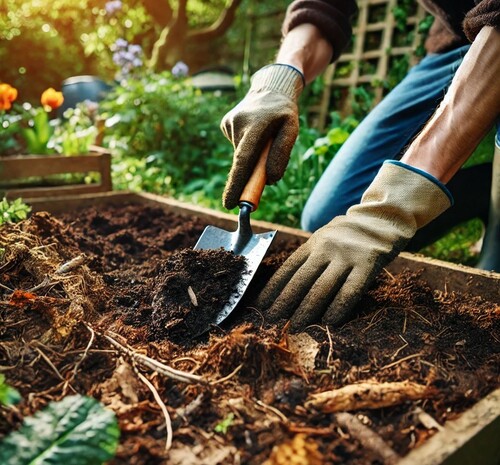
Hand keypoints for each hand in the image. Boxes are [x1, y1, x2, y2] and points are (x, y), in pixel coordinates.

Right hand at [220, 64, 303, 208]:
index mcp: (254, 126)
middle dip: (243, 181)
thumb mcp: (291, 129)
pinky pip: (238, 145)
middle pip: (240, 162)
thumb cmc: (284, 111)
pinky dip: (247, 147)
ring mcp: (229, 123)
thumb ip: (282, 154)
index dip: (236, 184)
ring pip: (241, 154)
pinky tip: (255, 132)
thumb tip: (270, 180)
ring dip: (252, 157)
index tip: (229, 203)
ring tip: (264, 140)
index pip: (243, 161)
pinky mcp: (225, 124)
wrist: (271, 87)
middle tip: (245, 194)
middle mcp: (237, 124)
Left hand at [256, 162, 452, 330]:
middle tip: (273, 322)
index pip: (287, 268)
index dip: (273, 288)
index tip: (261, 305)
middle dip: (284, 303)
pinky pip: (350, 290)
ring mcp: (347, 256)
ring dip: (306, 310)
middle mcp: (326, 248)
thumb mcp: (323, 239)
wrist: (381, 220)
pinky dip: (338, 308)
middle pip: (301, 280)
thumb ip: (308, 258)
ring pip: (322, 287)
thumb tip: (285, 289)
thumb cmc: (346, 237)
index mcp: (312, 243)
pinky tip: (328, 322)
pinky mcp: (368, 264)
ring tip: (295, 327)